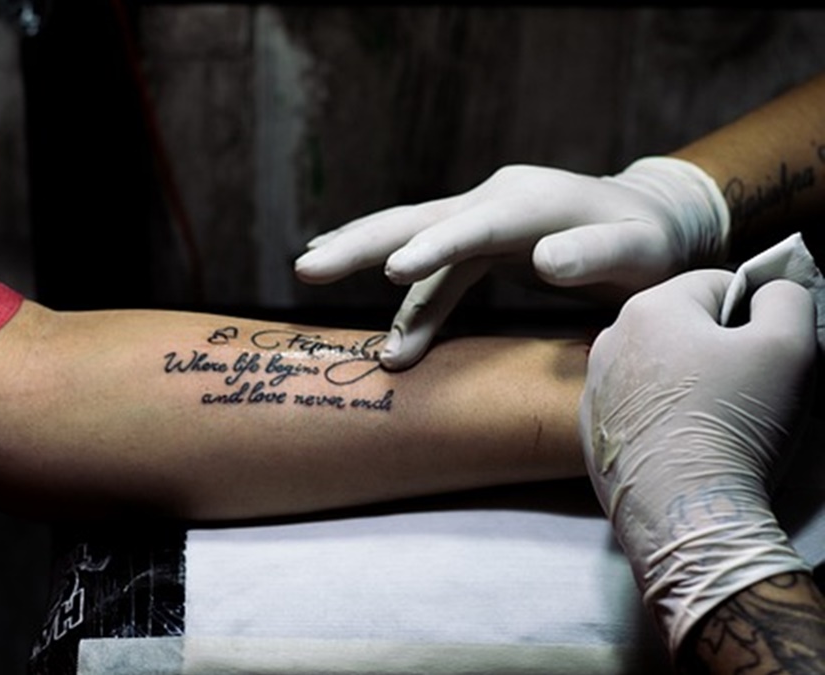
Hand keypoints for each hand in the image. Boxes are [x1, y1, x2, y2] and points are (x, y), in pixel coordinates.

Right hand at [295, 157, 729, 368]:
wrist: (648, 223)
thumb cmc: (649, 245)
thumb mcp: (641, 253)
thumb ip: (596, 255)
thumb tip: (544, 262)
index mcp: (532, 201)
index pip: (476, 226)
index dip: (435, 249)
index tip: (394, 272)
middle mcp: (496, 201)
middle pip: (419, 221)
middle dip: (361, 244)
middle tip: (308, 267)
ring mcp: (481, 218)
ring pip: (411, 238)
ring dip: (363, 261)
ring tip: (309, 273)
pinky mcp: (476, 241)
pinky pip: (432, 272)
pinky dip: (405, 299)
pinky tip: (367, 307)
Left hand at [579, 269, 816, 654]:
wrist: (683, 509)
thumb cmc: (733, 422)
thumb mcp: (788, 345)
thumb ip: (786, 299)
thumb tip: (770, 291)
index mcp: (650, 307)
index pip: (717, 284)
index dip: (755, 313)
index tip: (768, 352)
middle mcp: (610, 339)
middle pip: (684, 326)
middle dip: (720, 348)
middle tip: (749, 389)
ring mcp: (595, 386)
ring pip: (661, 367)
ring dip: (691, 383)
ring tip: (718, 420)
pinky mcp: (592, 428)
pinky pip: (639, 406)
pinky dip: (665, 416)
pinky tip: (687, 442)